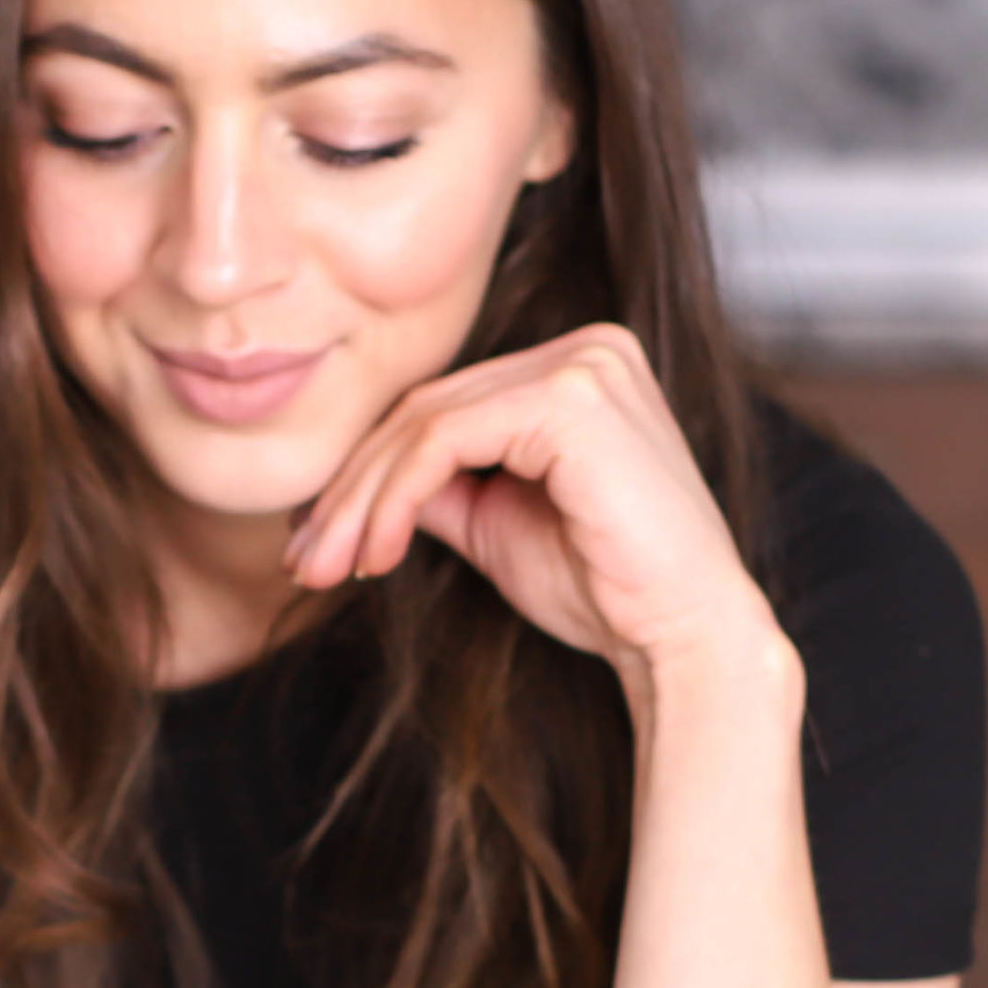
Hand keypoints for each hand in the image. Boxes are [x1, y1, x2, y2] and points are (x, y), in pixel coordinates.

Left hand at [283, 324, 778, 686]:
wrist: (683, 640)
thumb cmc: (605, 589)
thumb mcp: (497, 523)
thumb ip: (439, 486)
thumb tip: (358, 483)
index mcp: (578, 367)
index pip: (444, 405)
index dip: (370, 473)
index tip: (318, 542)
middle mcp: (587, 348)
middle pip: (426, 408)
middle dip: (352, 490)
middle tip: (303, 561)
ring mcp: (584, 365)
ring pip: (424, 423)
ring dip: (361, 502)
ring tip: (325, 567)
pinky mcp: (570, 399)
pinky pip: (444, 440)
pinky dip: (395, 498)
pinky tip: (374, 554)